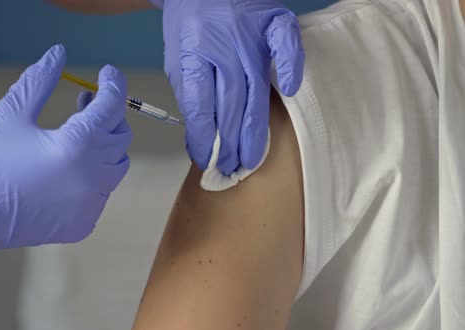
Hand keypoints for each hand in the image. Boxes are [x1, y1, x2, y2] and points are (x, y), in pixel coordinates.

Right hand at [0, 45, 131, 284]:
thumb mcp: (11, 112)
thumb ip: (40, 79)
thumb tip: (59, 52)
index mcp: (76, 146)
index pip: (112, 106)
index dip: (113, 84)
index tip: (107, 72)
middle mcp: (90, 178)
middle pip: (120, 136)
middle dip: (108, 115)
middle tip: (84, 102)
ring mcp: (89, 205)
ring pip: (115, 167)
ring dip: (103, 146)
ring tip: (76, 135)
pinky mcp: (82, 224)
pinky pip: (100, 193)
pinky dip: (91, 177)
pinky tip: (66, 170)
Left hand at [160, 0, 303, 173]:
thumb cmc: (189, 22)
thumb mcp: (176, 55)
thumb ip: (188, 89)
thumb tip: (201, 130)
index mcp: (192, 55)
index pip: (199, 108)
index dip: (203, 139)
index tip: (206, 160)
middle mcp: (223, 48)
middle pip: (229, 106)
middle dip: (229, 144)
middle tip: (232, 169)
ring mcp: (250, 35)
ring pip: (255, 91)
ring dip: (254, 129)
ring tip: (251, 158)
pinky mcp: (273, 22)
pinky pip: (287, 44)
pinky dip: (291, 66)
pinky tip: (290, 91)